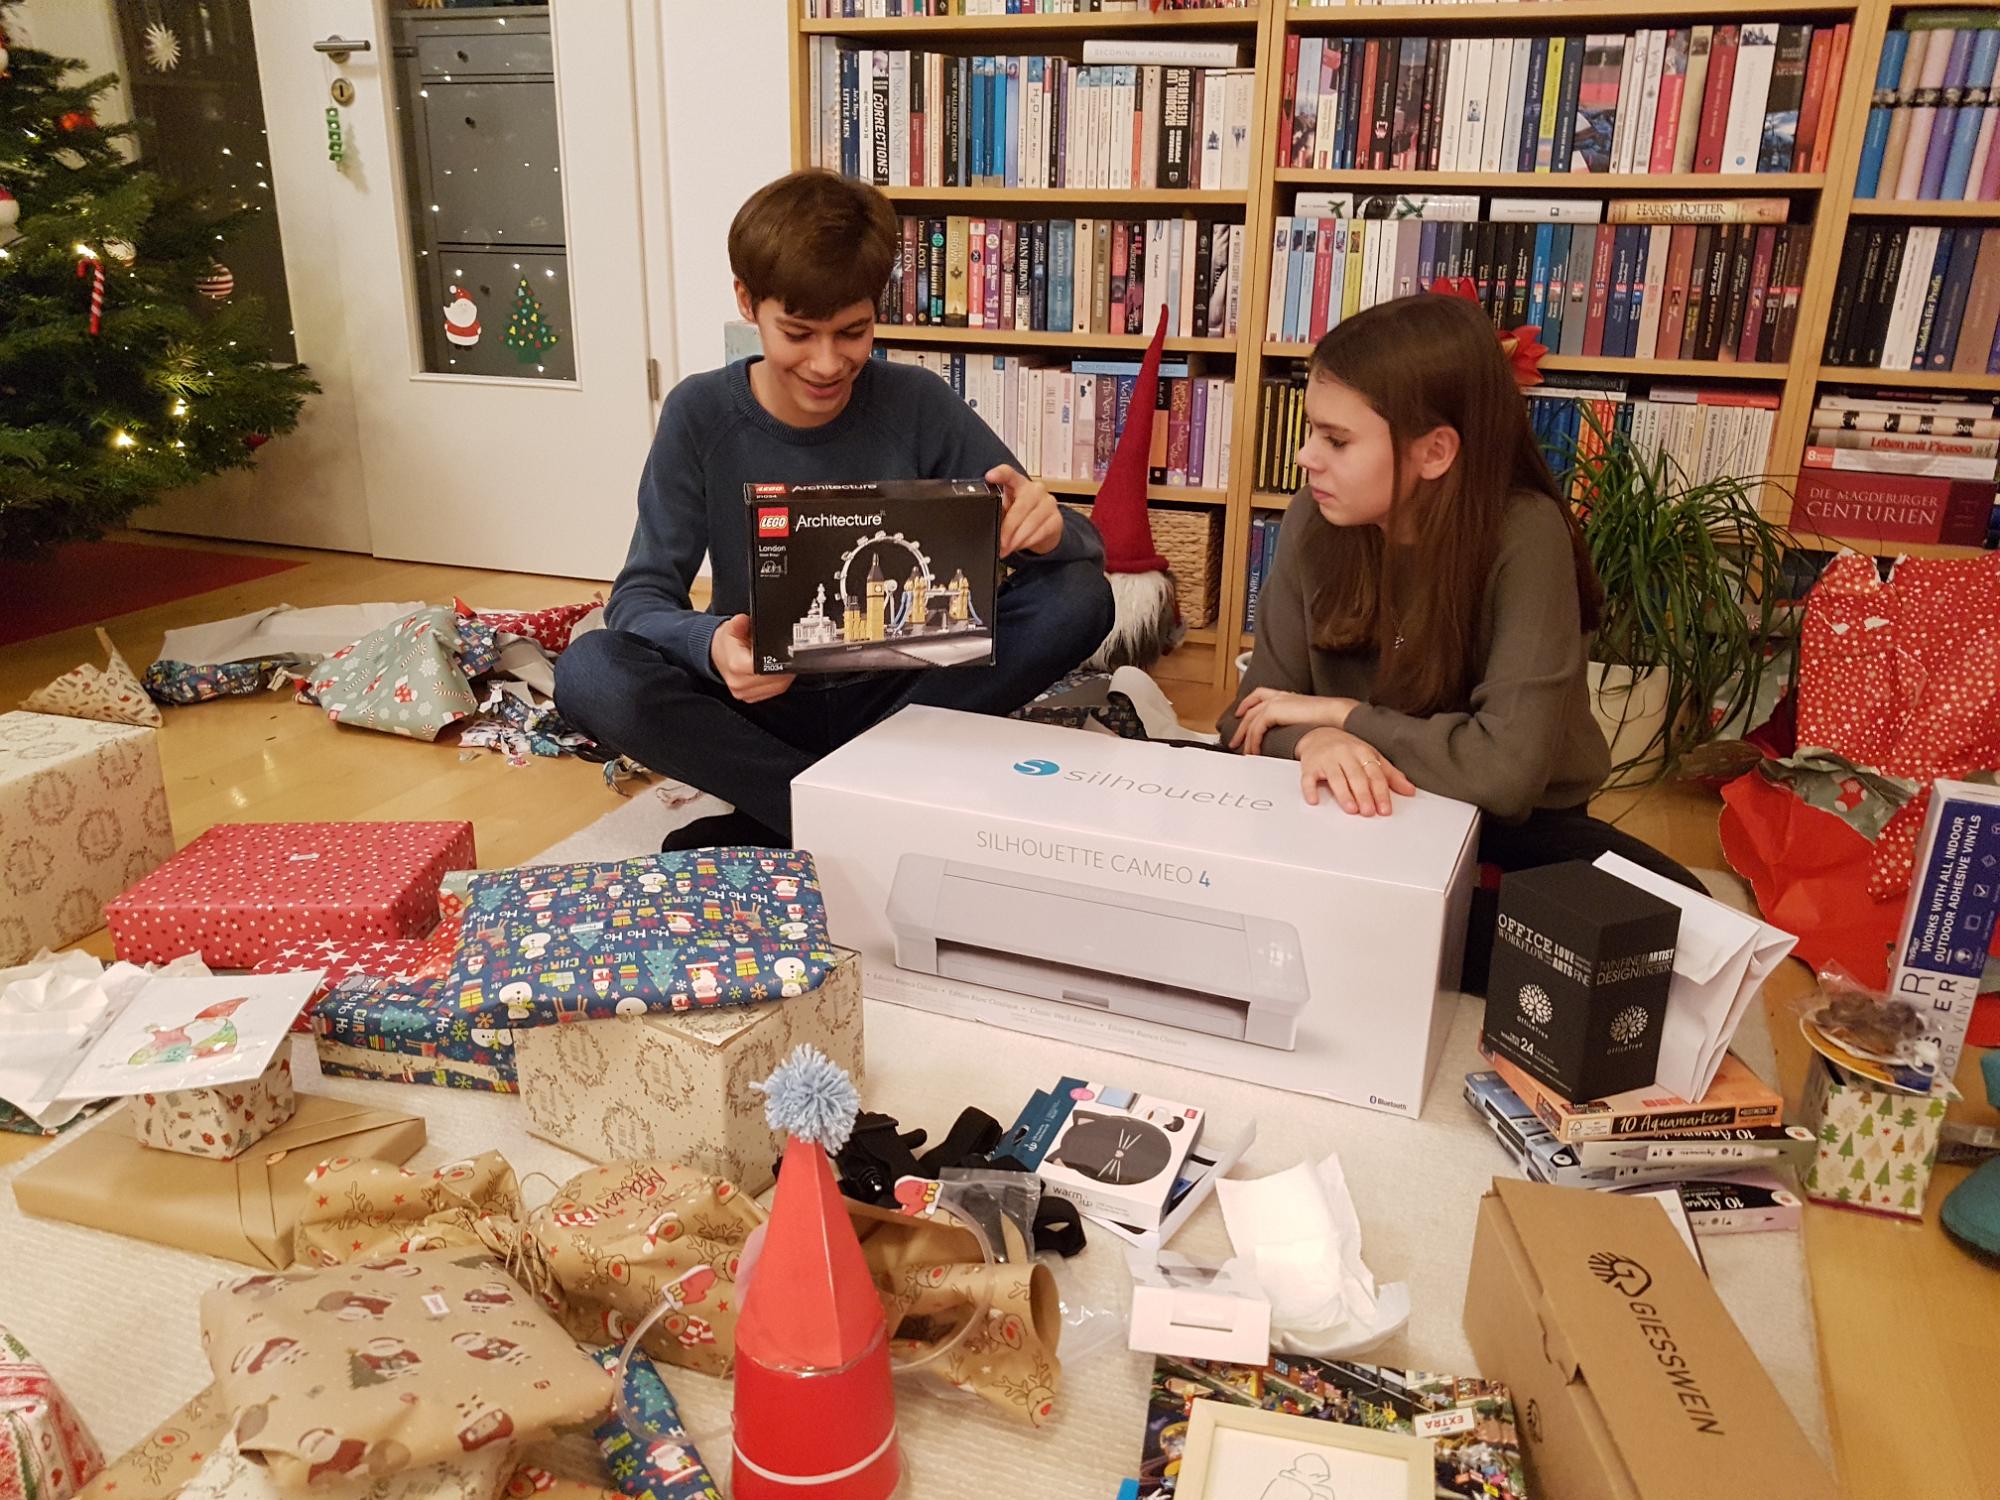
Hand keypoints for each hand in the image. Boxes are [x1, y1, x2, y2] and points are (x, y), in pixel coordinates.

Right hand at [709, 614, 793, 703]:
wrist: (717, 655)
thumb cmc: (725, 643)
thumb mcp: (730, 628)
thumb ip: (739, 623)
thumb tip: (744, 620)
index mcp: (737, 666)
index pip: (767, 666)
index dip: (778, 658)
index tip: (784, 650)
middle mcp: (740, 684)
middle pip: (776, 678)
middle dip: (785, 666)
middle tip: (788, 653)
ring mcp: (745, 694)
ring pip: (779, 686)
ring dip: (785, 674)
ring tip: (781, 661)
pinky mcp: (751, 698)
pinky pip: (774, 692)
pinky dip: (779, 681)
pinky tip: (776, 671)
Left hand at [989, 463, 1064, 556]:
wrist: (1046, 529)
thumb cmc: (1022, 517)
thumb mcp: (1008, 511)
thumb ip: (999, 511)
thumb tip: (988, 523)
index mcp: (1019, 483)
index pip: (1009, 473)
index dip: (1000, 474)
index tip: (989, 476)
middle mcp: (1035, 489)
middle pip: (1020, 507)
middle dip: (1008, 528)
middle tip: (1000, 543)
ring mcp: (1048, 503)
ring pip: (1031, 521)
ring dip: (1017, 539)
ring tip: (1008, 548)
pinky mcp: (1056, 519)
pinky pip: (1041, 531)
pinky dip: (1028, 541)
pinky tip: (1021, 545)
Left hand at [1228, 689, 1356, 755]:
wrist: (1334, 715)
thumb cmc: (1327, 719)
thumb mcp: (1306, 719)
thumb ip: (1294, 722)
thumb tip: (1289, 735)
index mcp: (1286, 696)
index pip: (1259, 695)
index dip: (1247, 704)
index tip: (1240, 714)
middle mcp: (1278, 696)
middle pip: (1250, 708)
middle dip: (1240, 726)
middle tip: (1234, 741)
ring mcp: (1275, 702)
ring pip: (1251, 720)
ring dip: (1245, 737)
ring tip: (1244, 752)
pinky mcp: (1274, 711)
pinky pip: (1256, 728)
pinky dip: (1253, 741)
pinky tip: (1255, 751)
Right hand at [1296, 727, 1416, 815]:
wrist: (1319, 734)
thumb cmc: (1348, 751)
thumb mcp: (1371, 757)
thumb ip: (1390, 775)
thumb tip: (1410, 791)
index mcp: (1363, 752)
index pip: (1375, 774)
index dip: (1381, 792)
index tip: (1385, 809)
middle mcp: (1345, 754)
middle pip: (1356, 776)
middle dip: (1364, 795)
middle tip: (1369, 812)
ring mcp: (1326, 759)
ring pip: (1335, 777)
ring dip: (1343, 794)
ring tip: (1351, 809)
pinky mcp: (1309, 766)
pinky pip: (1308, 778)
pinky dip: (1310, 789)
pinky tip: (1314, 800)